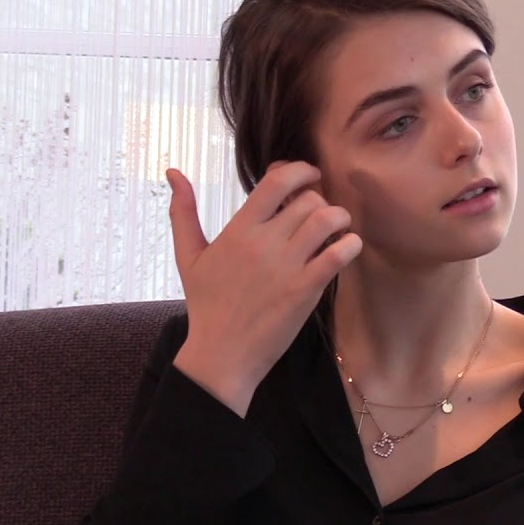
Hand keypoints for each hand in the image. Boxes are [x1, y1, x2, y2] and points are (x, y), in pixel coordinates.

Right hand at [165, 161, 361, 416]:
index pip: (276, 181)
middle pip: (307, 200)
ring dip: (339, 218)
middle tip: (320, 214)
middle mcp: (263, 243)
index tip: (310, 175)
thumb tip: (173, 171)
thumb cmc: (206, 304)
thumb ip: (183, 211)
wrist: (221, 355)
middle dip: (320, 201)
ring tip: (338, 228)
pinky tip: (347, 247)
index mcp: (239, 230)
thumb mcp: (189, 255)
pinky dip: (350, 245)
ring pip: (326, 220)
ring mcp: (286, 266)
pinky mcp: (305, 290)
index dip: (300, 170)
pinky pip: (338, 255)